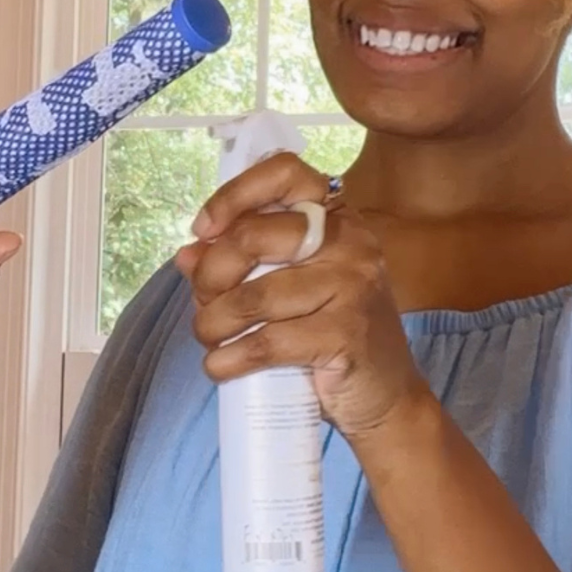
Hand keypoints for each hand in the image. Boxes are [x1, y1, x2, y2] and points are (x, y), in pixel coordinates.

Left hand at [174, 152, 430, 444]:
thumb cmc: (332, 337)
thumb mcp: (290, 291)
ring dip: (212, 324)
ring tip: (210, 340)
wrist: (385, 398)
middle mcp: (350, 242)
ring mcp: (353, 286)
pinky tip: (219, 366)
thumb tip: (186, 255)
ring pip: (252, 296)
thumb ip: (241, 264)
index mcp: (336, 219)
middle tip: (203, 304)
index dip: (233, 195)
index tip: (203, 230)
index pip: (285, 172)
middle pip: (252, 236)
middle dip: (210, 276)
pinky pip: (266, 341)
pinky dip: (229, 359)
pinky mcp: (346, 334)